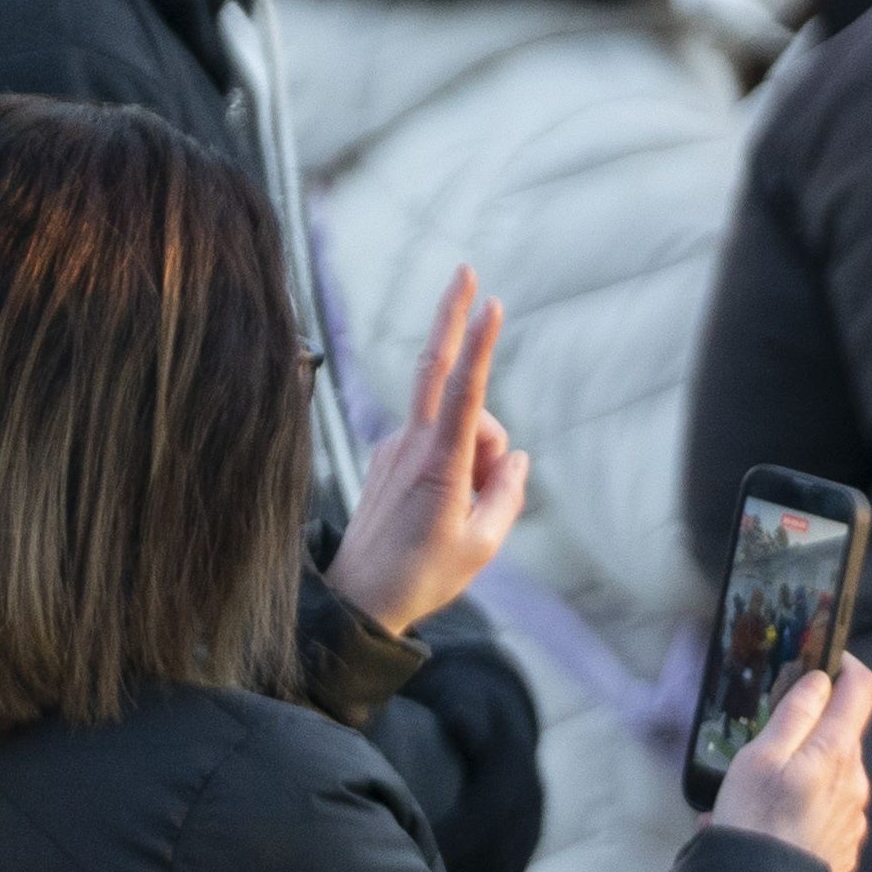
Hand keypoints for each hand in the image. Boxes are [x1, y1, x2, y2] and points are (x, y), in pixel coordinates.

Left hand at [329, 272, 530, 637]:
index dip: (480, 343)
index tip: (491, 303)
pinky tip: (450, 500)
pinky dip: (458, 458)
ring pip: (455, 421)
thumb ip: (508, 491)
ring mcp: (396, 449)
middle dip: (453, 320)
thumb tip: (514, 456)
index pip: (463, 390)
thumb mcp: (484, 543)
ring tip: (471, 506)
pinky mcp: (389, 458)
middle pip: (439, 371)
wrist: (356, 601)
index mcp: (439, 464)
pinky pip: (438, 440)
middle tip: (465, 270)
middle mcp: (412, 445)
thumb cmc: (423, 576)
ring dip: (478, 447)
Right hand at [710, 657, 871, 871]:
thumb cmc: (755, 823)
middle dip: (803, 736)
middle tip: (758, 751)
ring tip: (744, 802)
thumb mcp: (761, 758)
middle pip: (839, 738)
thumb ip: (795, 715)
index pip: (862, 690)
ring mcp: (853, 816)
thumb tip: (820, 680)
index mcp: (839, 751)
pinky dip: (794, 814)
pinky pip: (820, 817)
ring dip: (792, 780)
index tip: (825, 662)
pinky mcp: (843, 846)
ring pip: (827, 780)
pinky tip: (759, 829)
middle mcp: (857, 781)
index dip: (847, 668)